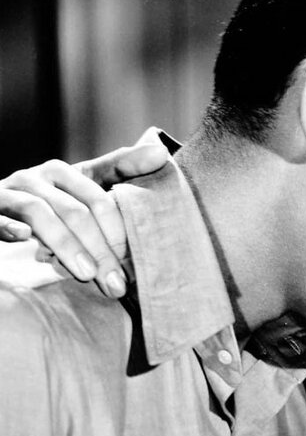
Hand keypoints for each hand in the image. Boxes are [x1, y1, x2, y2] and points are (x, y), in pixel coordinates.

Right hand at [0, 143, 169, 296]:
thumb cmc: (49, 203)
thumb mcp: (84, 186)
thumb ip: (121, 170)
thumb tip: (161, 152)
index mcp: (64, 172)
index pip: (100, 200)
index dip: (118, 232)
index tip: (132, 264)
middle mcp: (36, 177)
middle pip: (76, 212)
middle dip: (99, 250)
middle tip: (115, 283)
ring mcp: (9, 192)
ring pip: (42, 214)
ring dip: (67, 246)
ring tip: (88, 275)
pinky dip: (10, 226)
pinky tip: (25, 240)